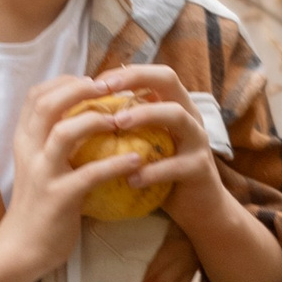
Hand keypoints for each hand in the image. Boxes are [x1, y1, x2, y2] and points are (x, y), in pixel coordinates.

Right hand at [0, 75, 186, 281]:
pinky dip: (116, 163)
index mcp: (24, 141)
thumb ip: (54, 142)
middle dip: (83, 89)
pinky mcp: (58, 198)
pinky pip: (90, 174)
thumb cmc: (39, 206)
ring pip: (66, 131)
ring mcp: (42, 174)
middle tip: (112, 89)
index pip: (37, 95)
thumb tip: (87, 117)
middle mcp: (29, 151)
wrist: (22, 248)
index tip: (93, 82)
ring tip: (123, 119)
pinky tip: (137, 159)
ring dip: (98, 120)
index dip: (66, 81)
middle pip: (49, 103)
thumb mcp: (40, 167)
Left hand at [81, 64, 281, 281]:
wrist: (198, 209)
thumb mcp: (143, 144)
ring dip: (146, 116)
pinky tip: (131, 179)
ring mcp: (198, 140)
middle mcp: (189, 115)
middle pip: (168, 80)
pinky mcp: (200, 168)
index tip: (94, 80)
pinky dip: (153, 171)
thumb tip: (81, 110)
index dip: (125, 72)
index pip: (152, 74)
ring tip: (117, 125)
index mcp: (173, 105)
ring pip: (177, 116)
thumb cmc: (161, 173)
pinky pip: (177, 165)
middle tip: (105, 89)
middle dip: (136, 79)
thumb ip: (124, 125)